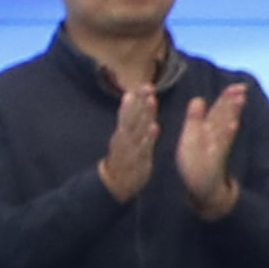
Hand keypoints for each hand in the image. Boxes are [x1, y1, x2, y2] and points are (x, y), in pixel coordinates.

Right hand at [97, 72, 157, 204]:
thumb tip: (133, 98)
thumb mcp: (124, 137)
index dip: (136, 98)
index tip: (143, 84)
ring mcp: (130, 148)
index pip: (129, 112)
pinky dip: (148, 137)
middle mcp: (125, 137)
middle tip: (147, 86)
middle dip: (140, 101)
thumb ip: (130, 119)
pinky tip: (154, 127)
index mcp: (123, 131)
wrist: (114, 184)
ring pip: (137, 128)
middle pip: (132, 116)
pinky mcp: (137, 159)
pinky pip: (143, 147)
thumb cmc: (123, 158)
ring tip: (152, 101)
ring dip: (144, 114)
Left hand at [175, 83, 246, 219]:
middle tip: (243, 88)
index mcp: (208, 130)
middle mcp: (214, 137)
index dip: (227, 97)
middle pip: (224, 116)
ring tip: (241, 99)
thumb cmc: (195, 162)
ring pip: (225, 126)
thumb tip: (198, 99)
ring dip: (233, 113)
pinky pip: (221, 145)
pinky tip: (233, 125)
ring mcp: (216, 148)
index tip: (238, 85)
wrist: (202, 188)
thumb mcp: (192, 138)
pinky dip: (227, 134)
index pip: (219, 110)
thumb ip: (196, 119)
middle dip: (233, 101)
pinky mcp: (214, 160)